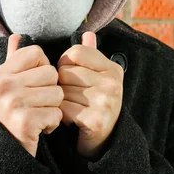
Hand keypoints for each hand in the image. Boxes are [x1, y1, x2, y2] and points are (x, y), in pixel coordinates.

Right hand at [0, 34, 63, 158]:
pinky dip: (52, 123)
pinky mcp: (25, 123)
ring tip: (39, 115)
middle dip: (51, 90)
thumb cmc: (6, 114)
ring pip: (57, 94)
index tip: (35, 82)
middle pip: (51, 73)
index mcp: (0, 74)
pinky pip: (56, 114)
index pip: (36, 52)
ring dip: (53, 108)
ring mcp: (13, 104)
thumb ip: (13, 60)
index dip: (42, 66)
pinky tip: (39, 128)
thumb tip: (16, 36)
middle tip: (38, 103)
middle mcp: (4, 86)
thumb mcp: (4, 85)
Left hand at [57, 31, 123, 160]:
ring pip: (62, 90)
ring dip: (61, 101)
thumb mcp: (97, 76)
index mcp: (112, 68)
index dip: (64, 63)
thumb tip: (88, 33)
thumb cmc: (94, 103)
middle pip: (66, 72)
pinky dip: (61, 115)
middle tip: (72, 96)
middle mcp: (112, 83)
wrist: (105, 140)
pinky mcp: (96, 120)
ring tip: (72, 107)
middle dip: (62, 84)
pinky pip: (63, 108)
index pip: (75, 52)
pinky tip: (71, 119)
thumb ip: (90, 54)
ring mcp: (106, 101)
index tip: (70, 75)